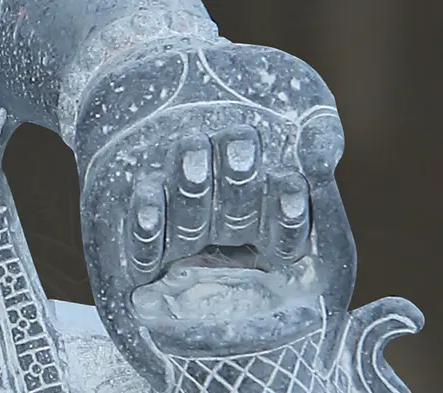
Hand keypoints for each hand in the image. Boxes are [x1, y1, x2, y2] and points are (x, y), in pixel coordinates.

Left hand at [75, 40, 357, 385]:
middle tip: (238, 147)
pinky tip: (147, 193)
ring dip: (194, 192)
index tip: (288, 184)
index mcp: (269, 215)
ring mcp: (180, 242)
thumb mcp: (294, 98)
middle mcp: (225, 235)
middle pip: (236, 228)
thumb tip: (320, 158)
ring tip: (195, 149)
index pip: (285, 237)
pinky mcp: (138, 242)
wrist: (165, 72)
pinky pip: (141, 254)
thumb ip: (316, 129)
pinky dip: (147, 225)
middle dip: (238, 189)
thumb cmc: (244, 87)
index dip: (286, 219)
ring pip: (190, 232)